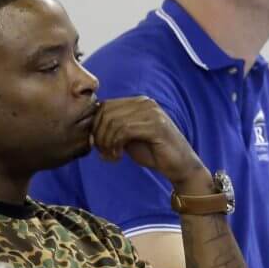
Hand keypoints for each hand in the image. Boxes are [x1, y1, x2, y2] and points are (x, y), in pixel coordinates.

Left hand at [91, 97, 207, 189]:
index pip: (105, 106)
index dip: (95, 126)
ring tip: (111, 156)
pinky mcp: (156, 125)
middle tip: (103, 153)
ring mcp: (152, 112)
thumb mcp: (128, 138)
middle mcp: (145, 102)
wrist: (180, 165)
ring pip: (113, 121)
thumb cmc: (154, 152)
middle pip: (106, 112)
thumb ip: (113, 130)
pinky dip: (115, 145)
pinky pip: (124, 130)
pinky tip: (118, 157)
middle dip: (99, 135)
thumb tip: (89, 131)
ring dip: (106, 143)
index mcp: (138, 102)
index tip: (97, 146)